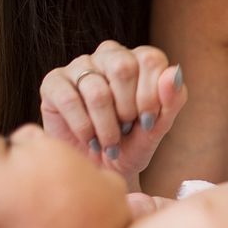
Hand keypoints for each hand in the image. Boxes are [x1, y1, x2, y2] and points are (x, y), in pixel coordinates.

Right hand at [39, 41, 186, 186]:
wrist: (99, 171)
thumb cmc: (131, 146)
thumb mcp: (158, 128)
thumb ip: (172, 100)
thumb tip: (173, 72)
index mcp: (138, 59)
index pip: (150, 60)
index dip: (151, 96)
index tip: (148, 122)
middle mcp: (108, 55)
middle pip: (123, 67)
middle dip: (128, 109)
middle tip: (126, 129)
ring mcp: (79, 66)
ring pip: (96, 90)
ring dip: (106, 127)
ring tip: (109, 142)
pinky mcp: (53, 83)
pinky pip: (69, 99)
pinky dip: (83, 127)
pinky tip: (89, 139)